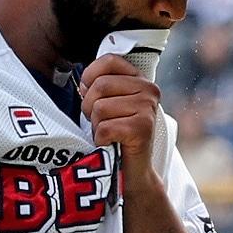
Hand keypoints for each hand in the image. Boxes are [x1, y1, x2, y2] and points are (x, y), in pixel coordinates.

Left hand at [79, 54, 160, 175]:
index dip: (90, 77)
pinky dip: (101, 139)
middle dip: (90, 108)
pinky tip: (110, 143)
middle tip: (100, 122)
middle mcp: (148, 89)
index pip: (109, 60)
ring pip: (100, 108)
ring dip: (96, 126)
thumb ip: (100, 86)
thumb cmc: (115, 136)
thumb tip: (83, 81)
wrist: (133, 172)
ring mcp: (148, 108)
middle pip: (100, 86)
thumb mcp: (108, 105)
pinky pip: (105, 128)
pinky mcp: (143, 128)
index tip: (90, 96)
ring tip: (108, 134)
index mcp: (139, 79)